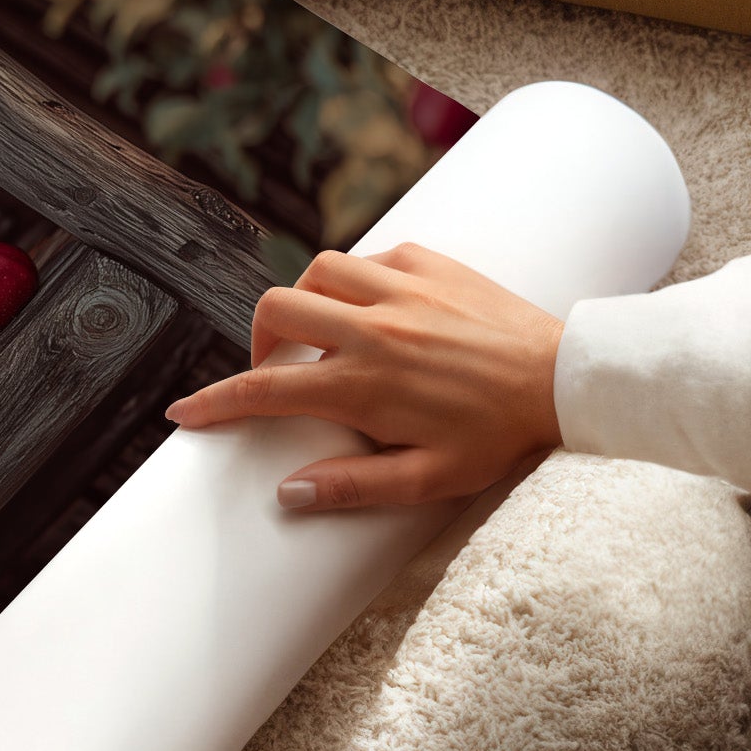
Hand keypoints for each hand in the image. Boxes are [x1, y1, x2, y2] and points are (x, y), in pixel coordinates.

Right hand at [165, 242, 563, 510]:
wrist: (565, 379)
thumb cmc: (500, 435)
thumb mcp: (429, 479)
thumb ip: (354, 486)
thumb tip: (289, 493)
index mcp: (364, 384)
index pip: (265, 390)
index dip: (215, 402)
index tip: (185, 413)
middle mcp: (372, 328)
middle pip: (276, 311)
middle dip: (257, 340)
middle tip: (275, 369)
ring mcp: (400, 289)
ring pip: (316, 272)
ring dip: (305, 301)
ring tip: (321, 333)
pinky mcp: (430, 262)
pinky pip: (370, 257)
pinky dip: (356, 279)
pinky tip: (374, 307)